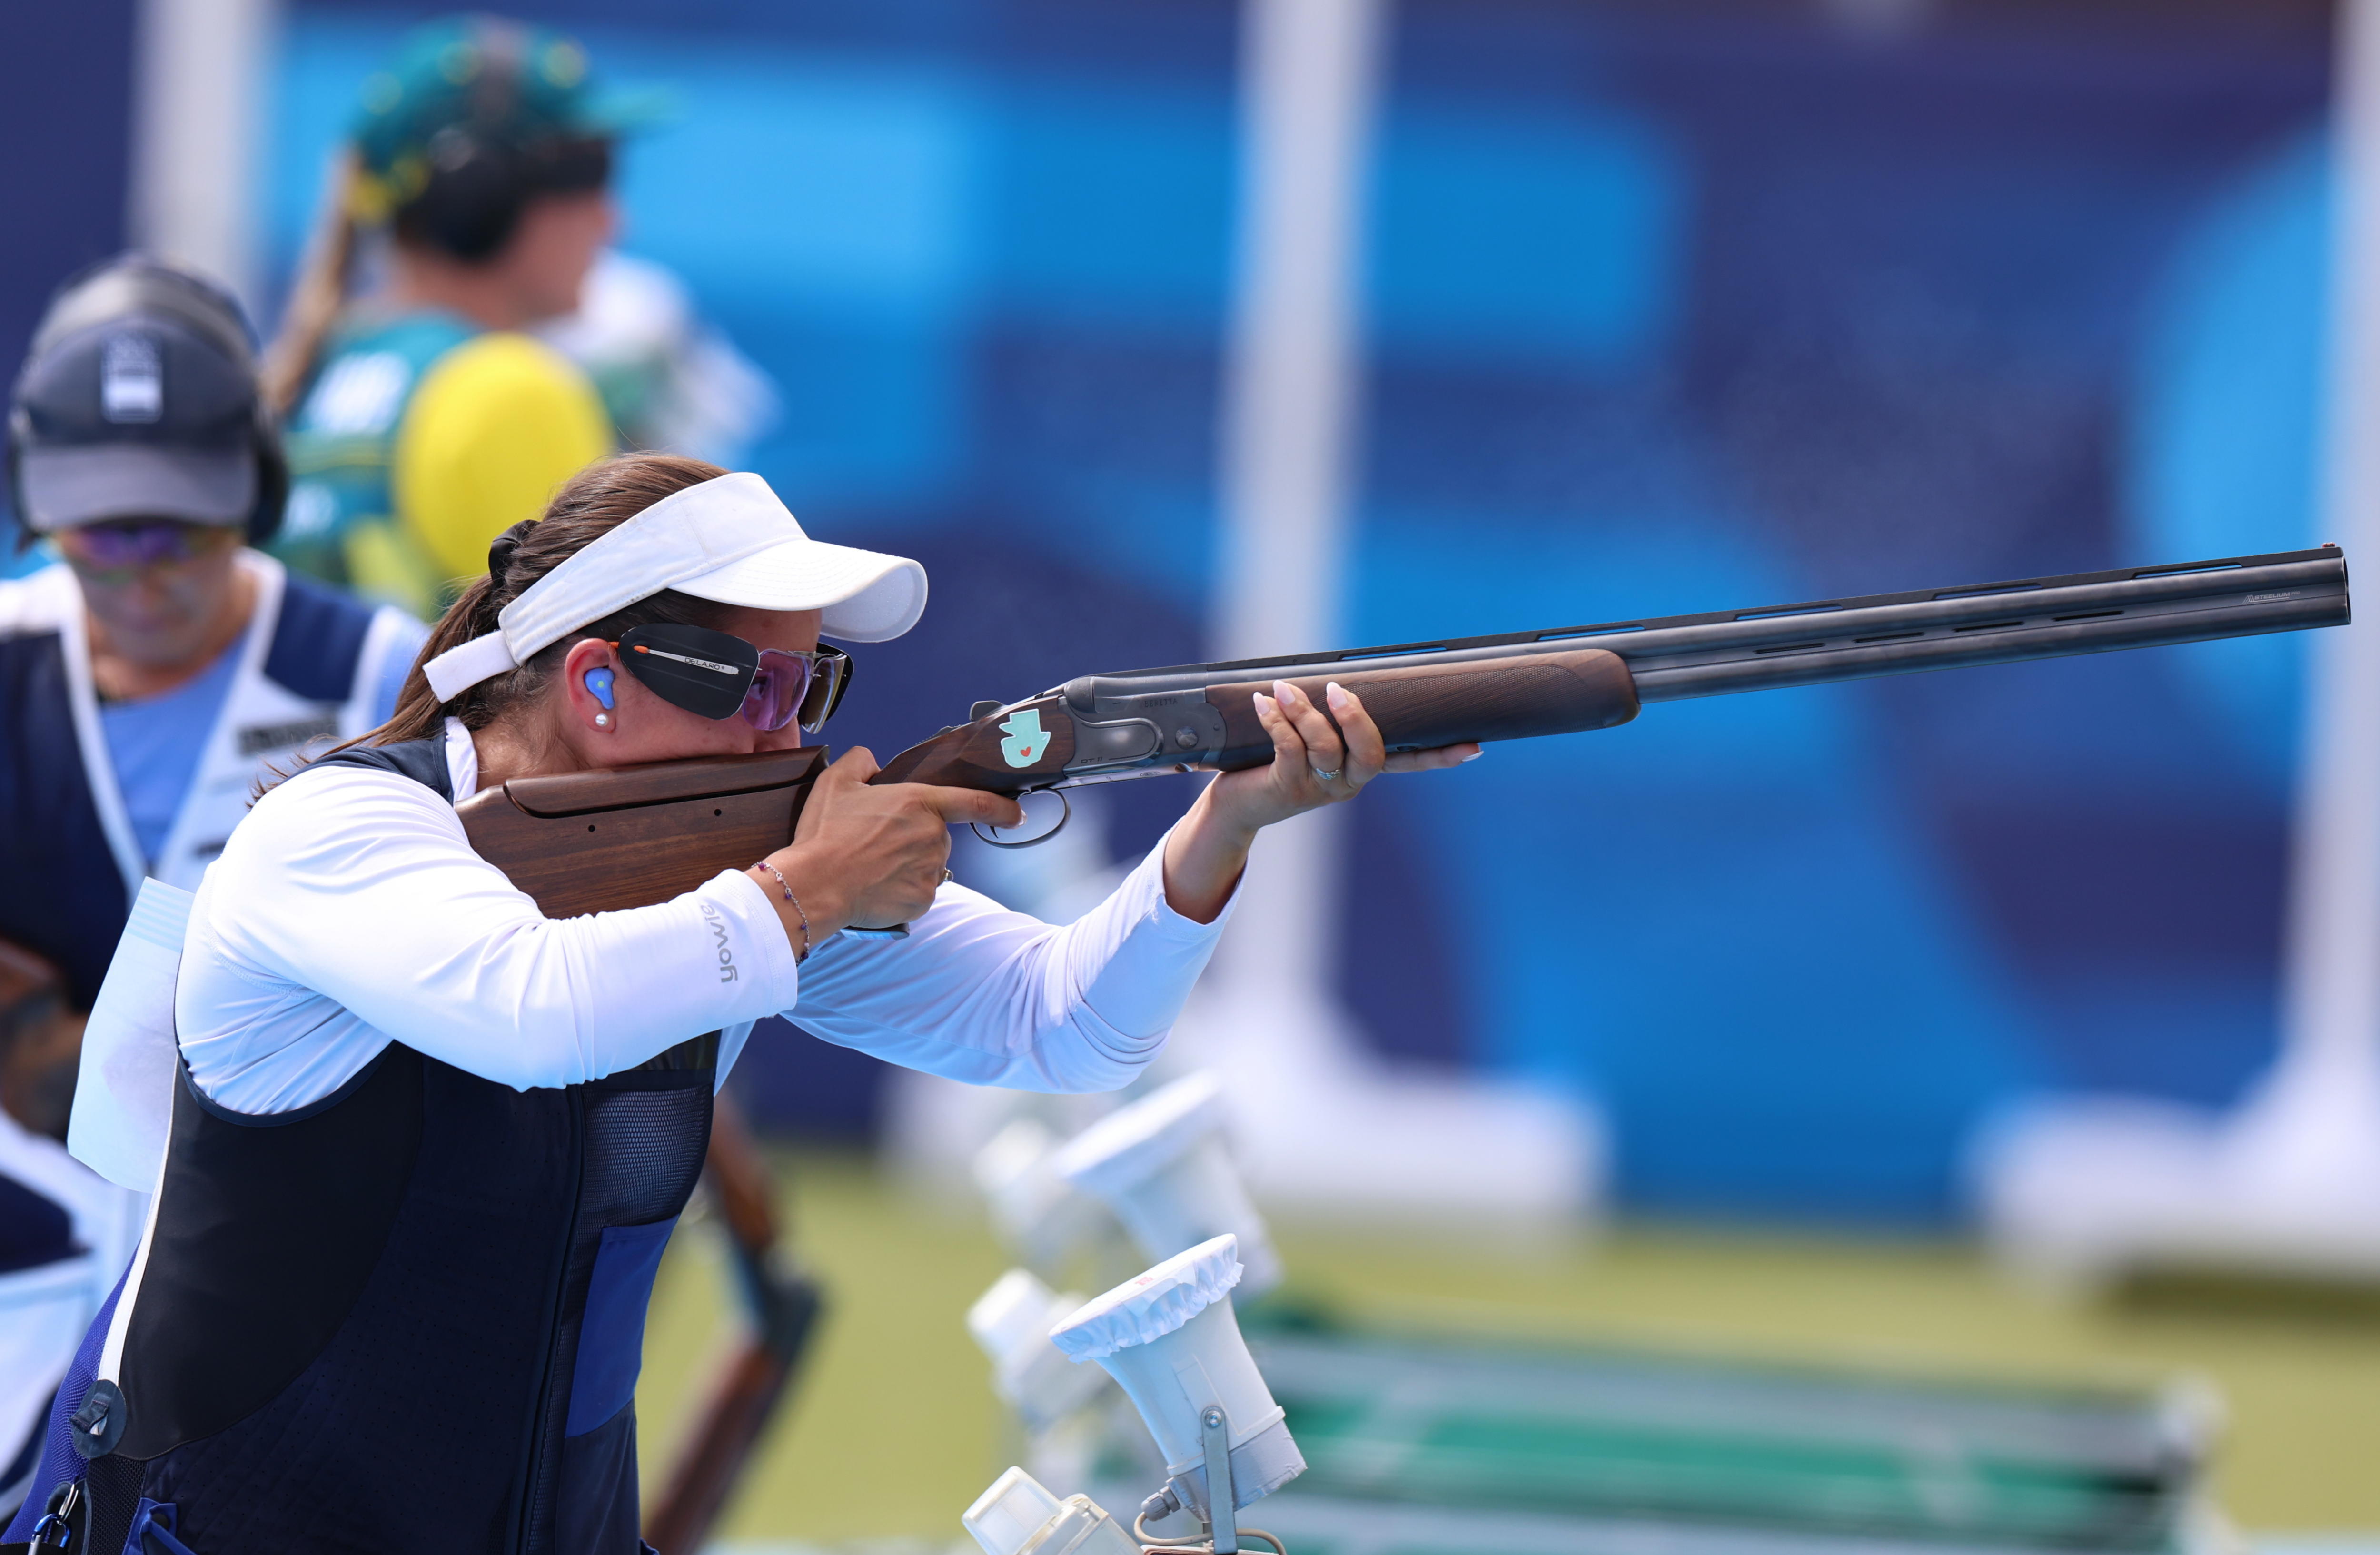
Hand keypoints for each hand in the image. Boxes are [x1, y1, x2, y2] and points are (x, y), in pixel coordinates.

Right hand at [753, 748, 1023, 942]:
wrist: (816, 884)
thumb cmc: (826, 834)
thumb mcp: (836, 782)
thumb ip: (860, 762)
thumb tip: (873, 761)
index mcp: (920, 802)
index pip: (975, 802)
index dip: (1001, 809)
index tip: (1016, 815)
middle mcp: (934, 836)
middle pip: (936, 836)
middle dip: (913, 839)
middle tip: (875, 844)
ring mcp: (931, 870)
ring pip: (928, 865)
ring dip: (907, 864)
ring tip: (870, 866)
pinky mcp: (923, 899)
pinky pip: (919, 891)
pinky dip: (902, 889)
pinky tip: (875, 885)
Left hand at [1162, 680, 1478, 921]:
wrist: (1235, 809)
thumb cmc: (1273, 763)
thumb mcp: (1307, 742)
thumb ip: (1326, 719)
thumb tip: (1334, 676)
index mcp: (1359, 771)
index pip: (1408, 763)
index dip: (1439, 756)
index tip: (1473, 748)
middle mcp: (1346, 784)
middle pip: (1370, 753)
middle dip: (1357, 719)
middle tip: (1339, 690)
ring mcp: (1318, 789)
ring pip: (1324, 746)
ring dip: (1303, 711)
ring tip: (1282, 688)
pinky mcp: (1286, 787)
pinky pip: (1288, 749)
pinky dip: (1275, 721)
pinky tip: (1263, 703)